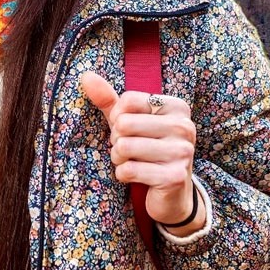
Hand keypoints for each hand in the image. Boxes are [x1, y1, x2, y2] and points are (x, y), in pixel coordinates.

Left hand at [80, 71, 206, 235]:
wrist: (172, 193)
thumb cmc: (147, 149)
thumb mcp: (130, 121)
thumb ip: (109, 99)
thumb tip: (86, 76)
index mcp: (176, 107)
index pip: (127, 100)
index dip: (117, 117)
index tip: (127, 129)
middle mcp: (184, 126)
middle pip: (124, 124)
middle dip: (116, 139)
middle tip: (127, 149)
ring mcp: (182, 152)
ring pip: (124, 147)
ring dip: (118, 158)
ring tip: (130, 161)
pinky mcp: (174, 177)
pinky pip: (128, 170)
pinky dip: (123, 175)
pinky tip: (136, 176)